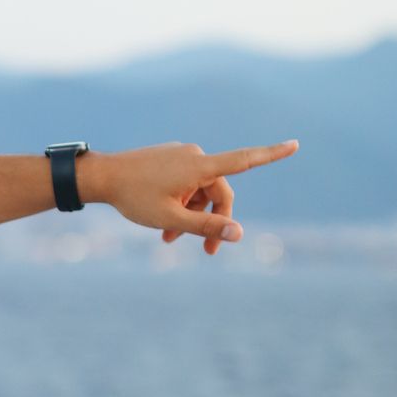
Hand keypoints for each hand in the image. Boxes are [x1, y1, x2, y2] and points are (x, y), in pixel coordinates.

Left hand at [82, 139, 298, 254]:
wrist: (100, 177)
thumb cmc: (134, 197)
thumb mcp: (171, 219)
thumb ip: (206, 227)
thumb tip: (239, 233)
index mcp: (199, 166)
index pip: (244, 160)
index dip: (271, 154)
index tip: (296, 144)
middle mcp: (194, 156)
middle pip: (219, 192)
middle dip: (213, 221)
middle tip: (205, 252)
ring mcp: (181, 156)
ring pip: (200, 191)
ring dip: (192, 216)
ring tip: (169, 240)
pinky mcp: (169, 160)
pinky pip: (185, 184)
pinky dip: (181, 204)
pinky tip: (163, 225)